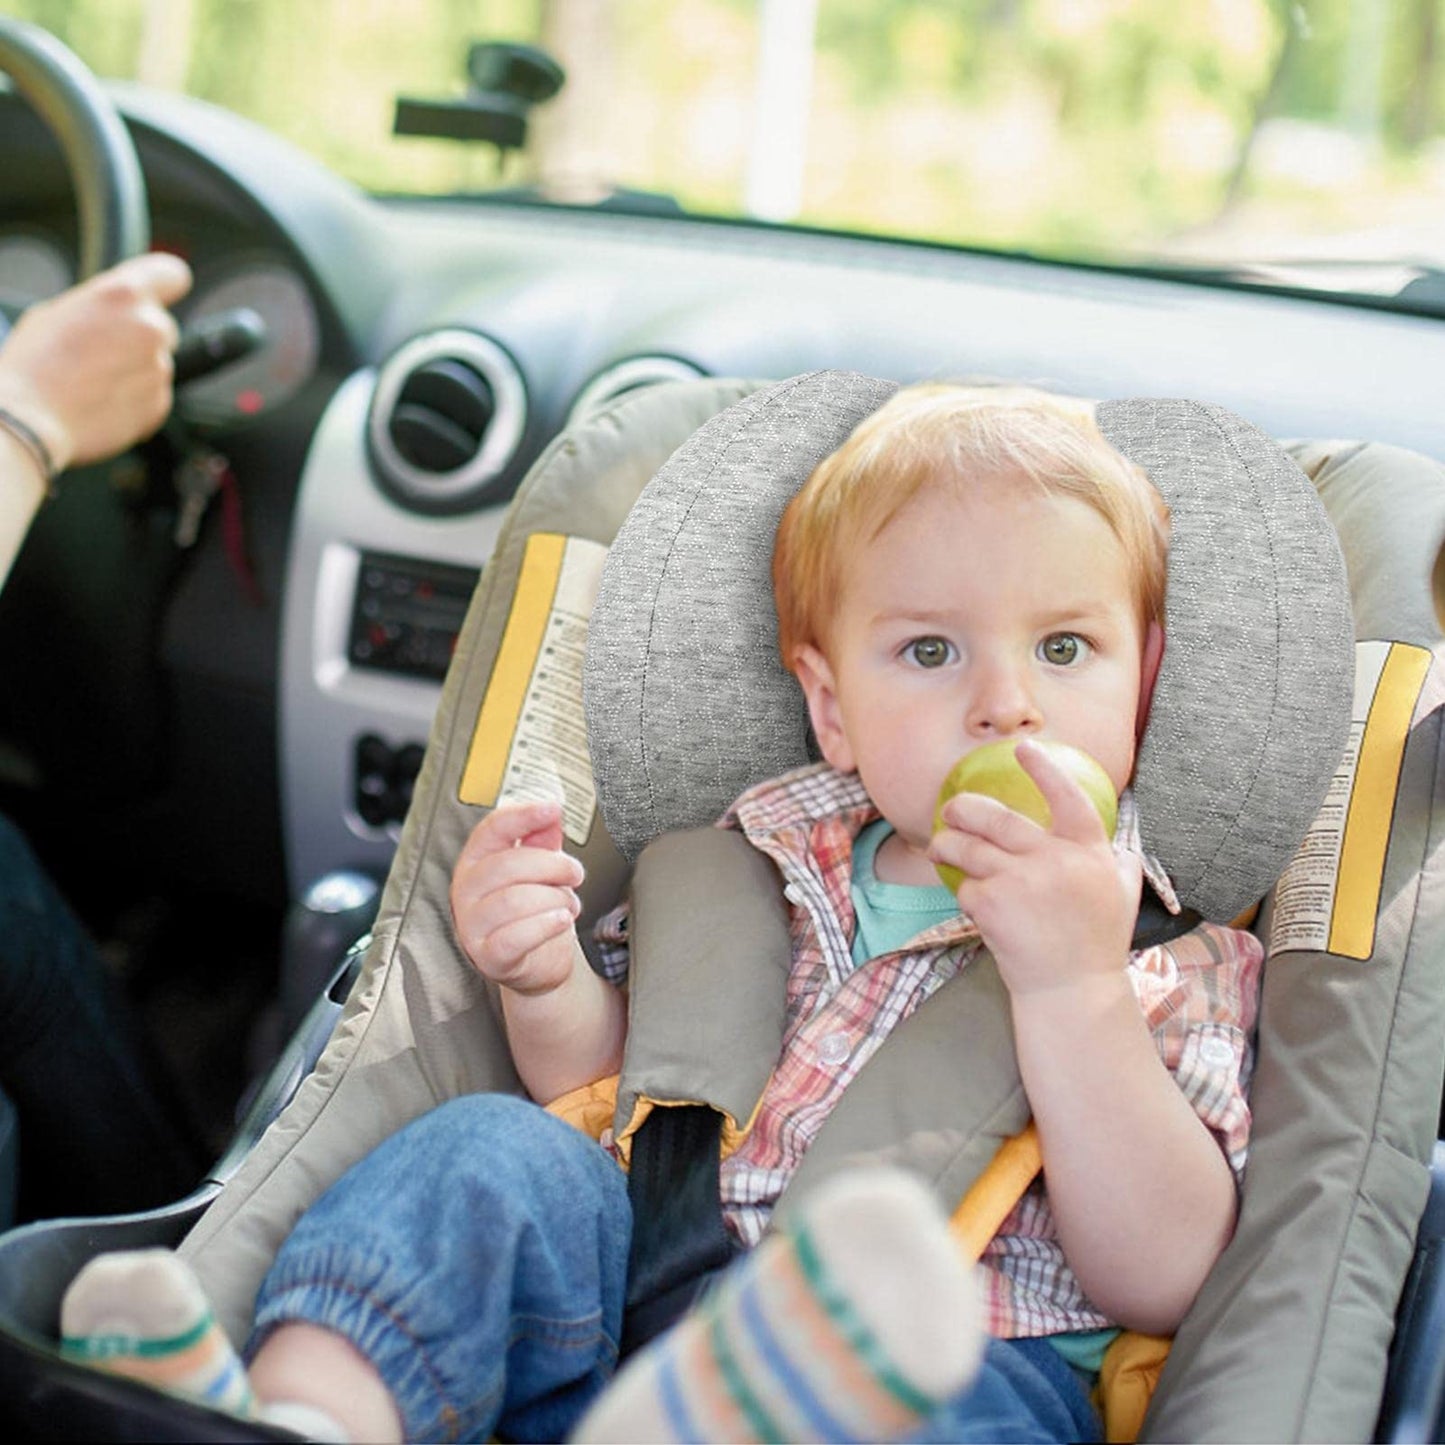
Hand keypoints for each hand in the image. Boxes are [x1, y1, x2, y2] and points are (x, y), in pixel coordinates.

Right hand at [0, 252, 192, 474]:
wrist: (31, 418)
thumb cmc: (34, 364)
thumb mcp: (58, 311)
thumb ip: (101, 306)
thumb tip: (114, 312)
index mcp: (123, 294)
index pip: (173, 273)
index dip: (165, 284)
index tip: (161, 293)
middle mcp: (149, 327)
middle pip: (163, 325)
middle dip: (140, 336)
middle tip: (104, 350)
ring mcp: (159, 367)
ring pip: (158, 362)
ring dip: (136, 369)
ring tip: (95, 379)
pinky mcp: (160, 403)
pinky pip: (155, 395)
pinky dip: (137, 399)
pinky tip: (103, 400)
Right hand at [449, 799, 584, 995]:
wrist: (537, 962)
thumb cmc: (533, 913)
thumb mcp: (539, 871)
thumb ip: (542, 840)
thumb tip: (551, 811)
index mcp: (477, 861)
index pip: (493, 829)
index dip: (523, 815)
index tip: (552, 808)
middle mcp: (467, 891)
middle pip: (508, 864)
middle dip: (553, 866)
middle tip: (575, 873)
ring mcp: (473, 925)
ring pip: (515, 900)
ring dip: (555, 900)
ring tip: (568, 905)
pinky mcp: (488, 956)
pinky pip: (517, 937)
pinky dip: (546, 926)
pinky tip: (561, 920)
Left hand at [928, 739, 1138, 996]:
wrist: (1072, 992)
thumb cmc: (1096, 945)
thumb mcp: (1121, 897)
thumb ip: (1117, 864)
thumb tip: (1119, 845)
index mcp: (1089, 851)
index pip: (1067, 797)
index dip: (1044, 769)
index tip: (1023, 747)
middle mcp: (1055, 859)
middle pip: (995, 816)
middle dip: (963, 808)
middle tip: (951, 810)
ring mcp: (1021, 880)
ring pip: (967, 847)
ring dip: (945, 846)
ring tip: (938, 849)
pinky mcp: (993, 904)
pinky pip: (965, 885)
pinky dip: (964, 891)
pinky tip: (971, 901)